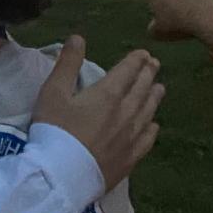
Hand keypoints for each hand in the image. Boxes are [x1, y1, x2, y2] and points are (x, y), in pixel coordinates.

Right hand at [29, 36, 161, 190]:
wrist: (63, 174)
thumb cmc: (55, 130)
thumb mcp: (53, 92)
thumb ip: (67, 64)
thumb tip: (78, 38)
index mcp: (108, 94)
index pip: (128, 71)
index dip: (136, 60)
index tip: (143, 53)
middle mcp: (126, 112)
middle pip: (142, 89)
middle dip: (148, 74)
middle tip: (154, 64)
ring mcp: (131, 136)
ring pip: (148, 111)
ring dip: (154, 97)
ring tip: (159, 88)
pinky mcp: (131, 157)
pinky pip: (148, 138)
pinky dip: (152, 127)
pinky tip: (153, 125)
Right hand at [123, 0, 212, 46]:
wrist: (204, 21)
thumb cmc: (176, 26)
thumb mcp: (157, 32)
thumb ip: (152, 27)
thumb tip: (155, 25)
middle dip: (162, 0)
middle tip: (167, 16)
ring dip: (179, 5)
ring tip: (184, 22)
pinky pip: (194, 0)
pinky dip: (194, 8)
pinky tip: (197, 20)